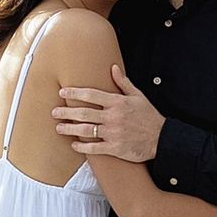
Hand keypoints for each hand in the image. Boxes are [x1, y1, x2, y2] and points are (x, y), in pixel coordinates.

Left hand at [49, 62, 163, 163]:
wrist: (161, 138)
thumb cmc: (149, 116)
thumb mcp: (138, 96)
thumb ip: (123, 83)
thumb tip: (113, 68)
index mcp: (118, 102)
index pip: (91, 95)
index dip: (75, 93)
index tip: (63, 92)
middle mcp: (113, 117)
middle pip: (84, 113)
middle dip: (66, 112)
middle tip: (54, 111)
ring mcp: (113, 133)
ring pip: (86, 130)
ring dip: (70, 129)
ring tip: (59, 128)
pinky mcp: (115, 148)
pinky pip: (94, 148)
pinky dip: (82, 147)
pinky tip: (74, 145)